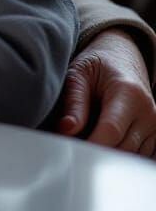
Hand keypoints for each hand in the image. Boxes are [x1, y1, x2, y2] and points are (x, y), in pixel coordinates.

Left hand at [57, 28, 155, 155]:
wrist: (122, 57)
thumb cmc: (98, 64)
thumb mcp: (79, 73)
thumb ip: (74, 101)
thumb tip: (67, 129)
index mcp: (129, 93)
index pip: (111, 130)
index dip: (91, 143)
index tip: (71, 149)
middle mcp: (148, 112)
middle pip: (121, 148)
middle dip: (94, 149)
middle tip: (71, 141)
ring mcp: (155, 127)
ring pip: (128, 155)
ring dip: (106, 152)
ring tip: (85, 135)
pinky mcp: (155, 136)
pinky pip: (136, 155)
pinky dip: (117, 153)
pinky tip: (101, 139)